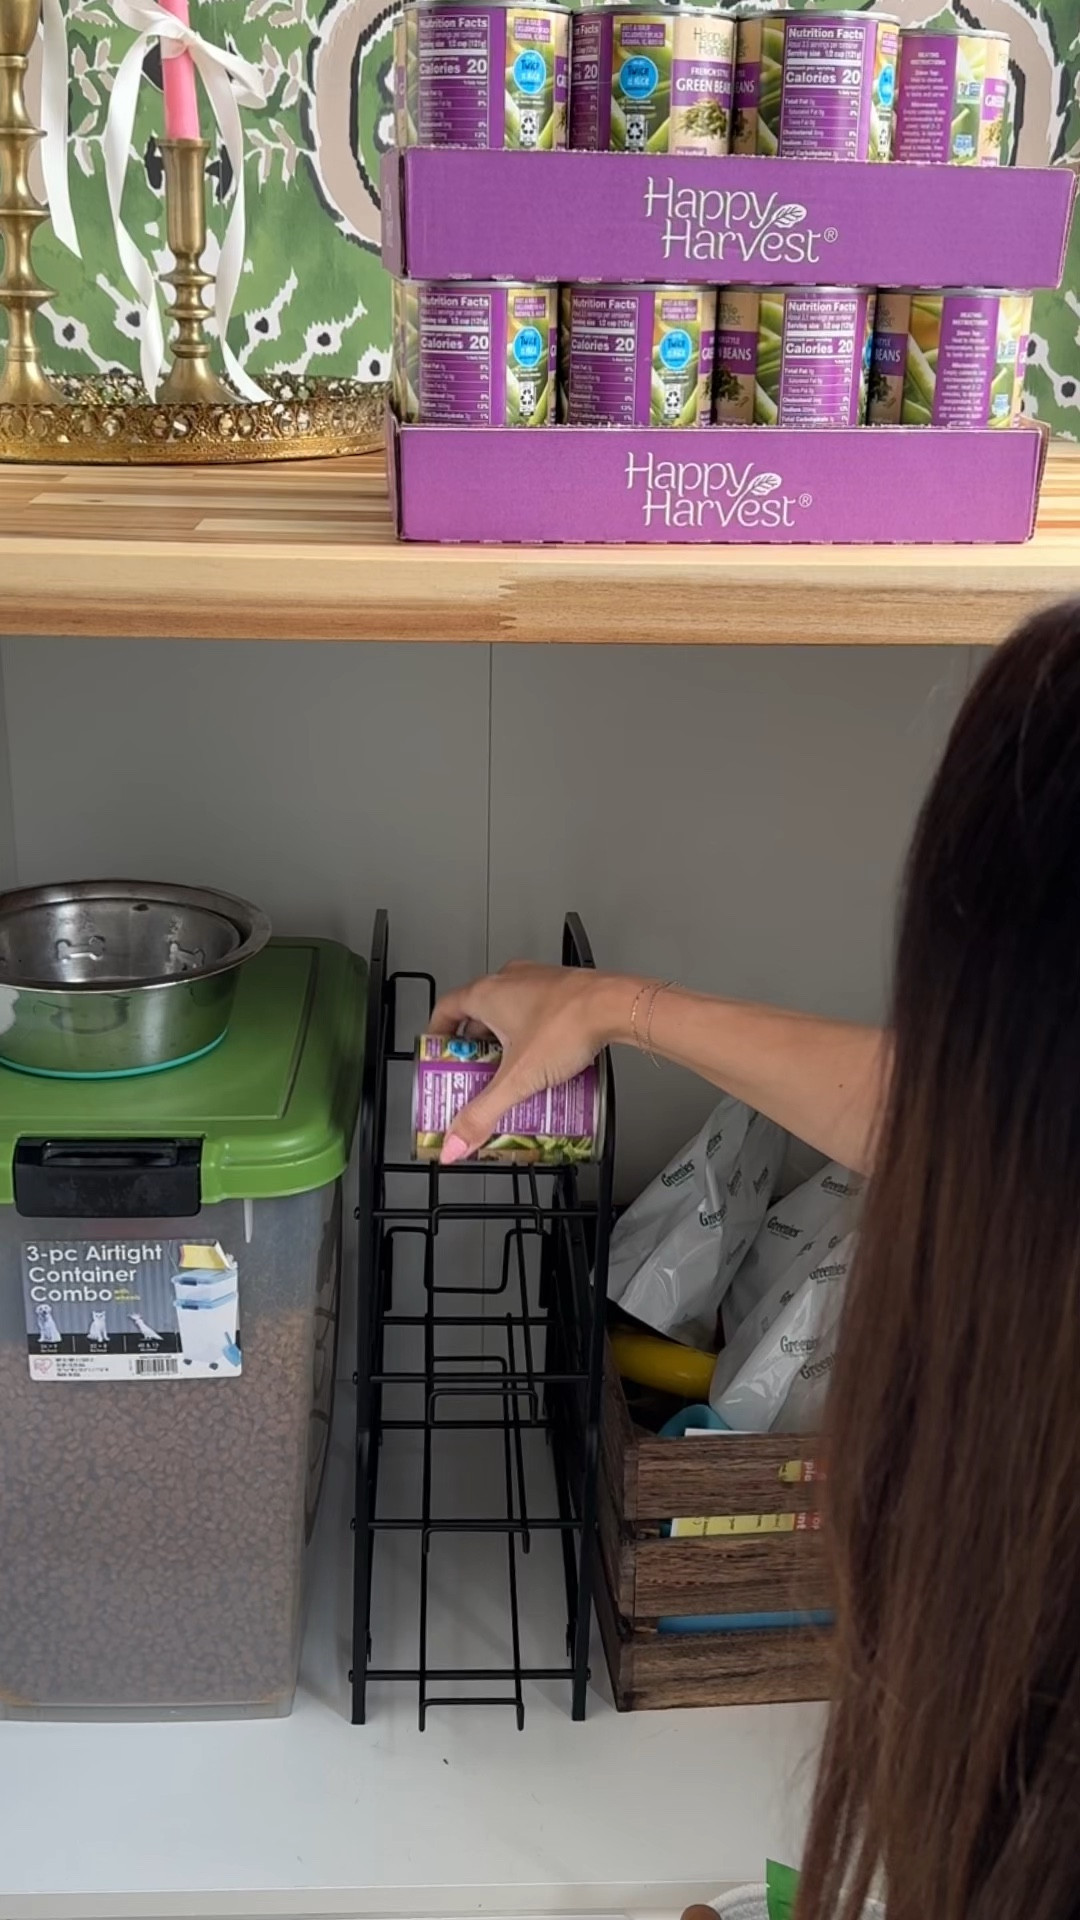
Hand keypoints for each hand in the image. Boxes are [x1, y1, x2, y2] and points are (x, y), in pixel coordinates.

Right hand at [429, 963, 633, 1161]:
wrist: (617, 1005)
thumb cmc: (568, 1024)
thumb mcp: (518, 1078)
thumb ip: (483, 1113)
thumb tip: (456, 1140)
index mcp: (487, 993)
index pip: (445, 1009)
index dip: (437, 1033)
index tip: (438, 1055)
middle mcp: (509, 981)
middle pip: (476, 1014)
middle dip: (473, 1048)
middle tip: (474, 1075)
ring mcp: (537, 982)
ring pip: (508, 1012)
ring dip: (503, 1041)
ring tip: (508, 1073)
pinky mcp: (562, 990)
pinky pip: (535, 1012)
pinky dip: (530, 1035)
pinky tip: (541, 1061)